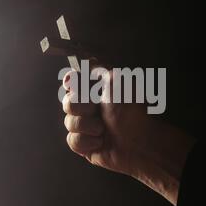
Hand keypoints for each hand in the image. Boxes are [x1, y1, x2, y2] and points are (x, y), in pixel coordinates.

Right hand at [62, 69, 195, 205]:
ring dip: (86, 125)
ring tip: (103, 129)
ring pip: (68, 123)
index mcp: (98, 91)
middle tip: (96, 109)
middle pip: (66, 102)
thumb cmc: (131, 111)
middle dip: (80, 106)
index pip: (73, 82)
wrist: (139, 142)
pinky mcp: (86, 145)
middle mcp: (91, 107)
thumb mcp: (116, 80)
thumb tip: (85, 59)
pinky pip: (72, 140)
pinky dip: (86, 141)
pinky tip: (100, 142)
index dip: (70, 82)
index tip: (71, 82)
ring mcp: (87, 127)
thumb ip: (98, 67)